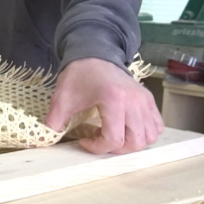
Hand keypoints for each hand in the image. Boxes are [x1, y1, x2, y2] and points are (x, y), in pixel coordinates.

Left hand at [45, 58, 163, 153]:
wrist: (94, 54)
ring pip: (149, 137)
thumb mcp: (62, 98)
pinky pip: (156, 126)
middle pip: (135, 142)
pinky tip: (127, 129)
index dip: (97, 148)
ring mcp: (145, 100)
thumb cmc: (79, 76)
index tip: (84, 140)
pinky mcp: (149, 100)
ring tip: (114, 135)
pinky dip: (145, 134)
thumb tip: (47, 139)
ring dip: (131, 143)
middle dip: (115, 149)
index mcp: (114, 99)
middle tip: (100, 140)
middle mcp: (134, 101)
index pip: (114, 139)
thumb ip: (54, 120)